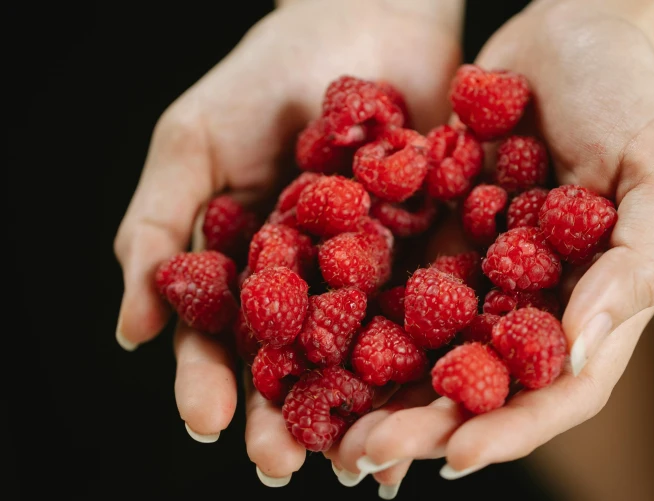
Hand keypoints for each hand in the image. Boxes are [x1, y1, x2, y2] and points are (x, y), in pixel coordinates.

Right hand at [113, 0, 461, 485]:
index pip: (222, 339)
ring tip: (359, 462)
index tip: (208, 420)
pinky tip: (434, 400)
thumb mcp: (193, 141)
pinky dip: (435, 360)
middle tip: (279, 466)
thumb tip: (131, 331)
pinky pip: (438, 318)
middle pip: (293, 366)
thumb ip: (157, 226)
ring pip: (365, 360)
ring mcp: (376, 277)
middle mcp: (311, 285)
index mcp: (247, 267)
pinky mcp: (439, 256)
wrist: (367, 15)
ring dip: (359, 411)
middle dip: (283, 417)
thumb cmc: (265, 74)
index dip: (211, 381)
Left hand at [328, 0, 653, 491]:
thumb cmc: (630, 93)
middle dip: (424, 426)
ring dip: (378, 391)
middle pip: (476, 385)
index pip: (553, 389)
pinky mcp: (432, 234)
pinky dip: (353, 321)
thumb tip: (582, 351)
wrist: (569, 29)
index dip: (510, 428)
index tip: (458, 456)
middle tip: (364, 455)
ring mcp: (476, 272)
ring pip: (423, 349)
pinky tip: (308, 346)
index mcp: (589, 304)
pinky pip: (389, 285)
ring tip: (327, 427)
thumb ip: (634, 264)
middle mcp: (527, 301)